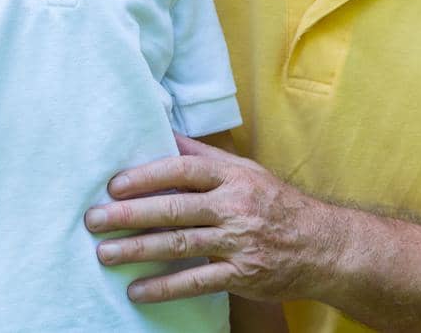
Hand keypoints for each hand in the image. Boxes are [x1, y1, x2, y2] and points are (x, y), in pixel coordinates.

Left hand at [85, 135, 338, 303]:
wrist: (326, 246)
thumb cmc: (276, 203)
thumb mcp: (244, 170)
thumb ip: (202, 154)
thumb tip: (161, 129)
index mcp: (231, 176)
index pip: (182, 170)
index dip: (146, 176)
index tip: (113, 185)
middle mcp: (234, 206)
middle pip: (174, 209)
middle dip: (130, 215)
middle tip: (93, 220)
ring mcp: (239, 242)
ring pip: (180, 245)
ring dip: (138, 251)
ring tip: (105, 254)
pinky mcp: (243, 274)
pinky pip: (197, 281)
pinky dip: (164, 288)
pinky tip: (137, 291)